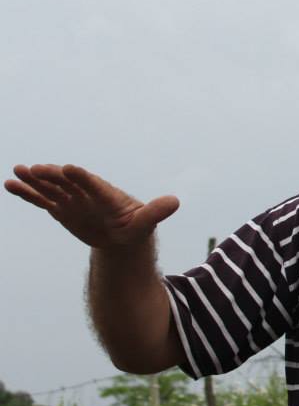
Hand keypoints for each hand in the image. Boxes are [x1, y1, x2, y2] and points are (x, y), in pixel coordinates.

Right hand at [4, 164, 178, 248]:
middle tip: (35, 169)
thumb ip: (155, 212)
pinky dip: (27, 194)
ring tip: (17, 172)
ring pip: (52, 189)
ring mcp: (73, 200)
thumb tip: (175, 202)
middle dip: (53, 176)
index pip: (94, 184)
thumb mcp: (146, 223)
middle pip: (68, 183)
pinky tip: (9, 184)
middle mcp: (88, 193)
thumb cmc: (135, 228)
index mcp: (108, 195)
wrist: (122, 237)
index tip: (69, 168)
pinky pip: (42, 200)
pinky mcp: (62, 209)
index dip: (82, 177)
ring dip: (35, 181)